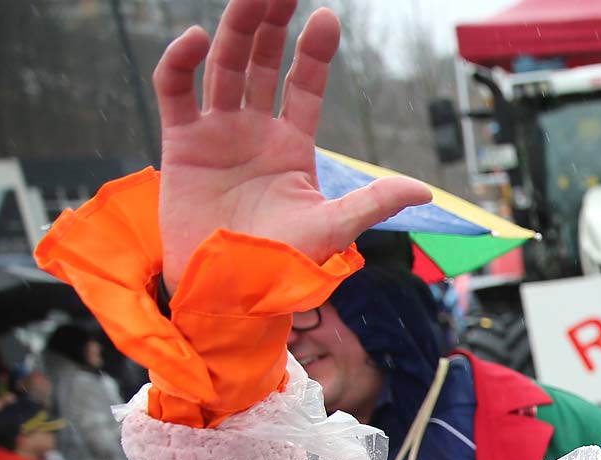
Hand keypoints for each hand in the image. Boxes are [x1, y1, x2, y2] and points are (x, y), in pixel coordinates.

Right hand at [154, 0, 429, 290]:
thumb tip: (424, 189)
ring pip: (223, 67)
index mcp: (291, 146)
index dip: (314, 53)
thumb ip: (372, 203)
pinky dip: (181, 63)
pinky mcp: (180, 143)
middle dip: (270, 24)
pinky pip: (176, 92)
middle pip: (260, 62)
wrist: (228, 292)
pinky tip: (196, 38)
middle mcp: (254, 131)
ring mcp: (216, 133)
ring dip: (233, 29)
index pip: (304, 85)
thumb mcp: (332, 229)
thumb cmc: (280, 265)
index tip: (327, 19)